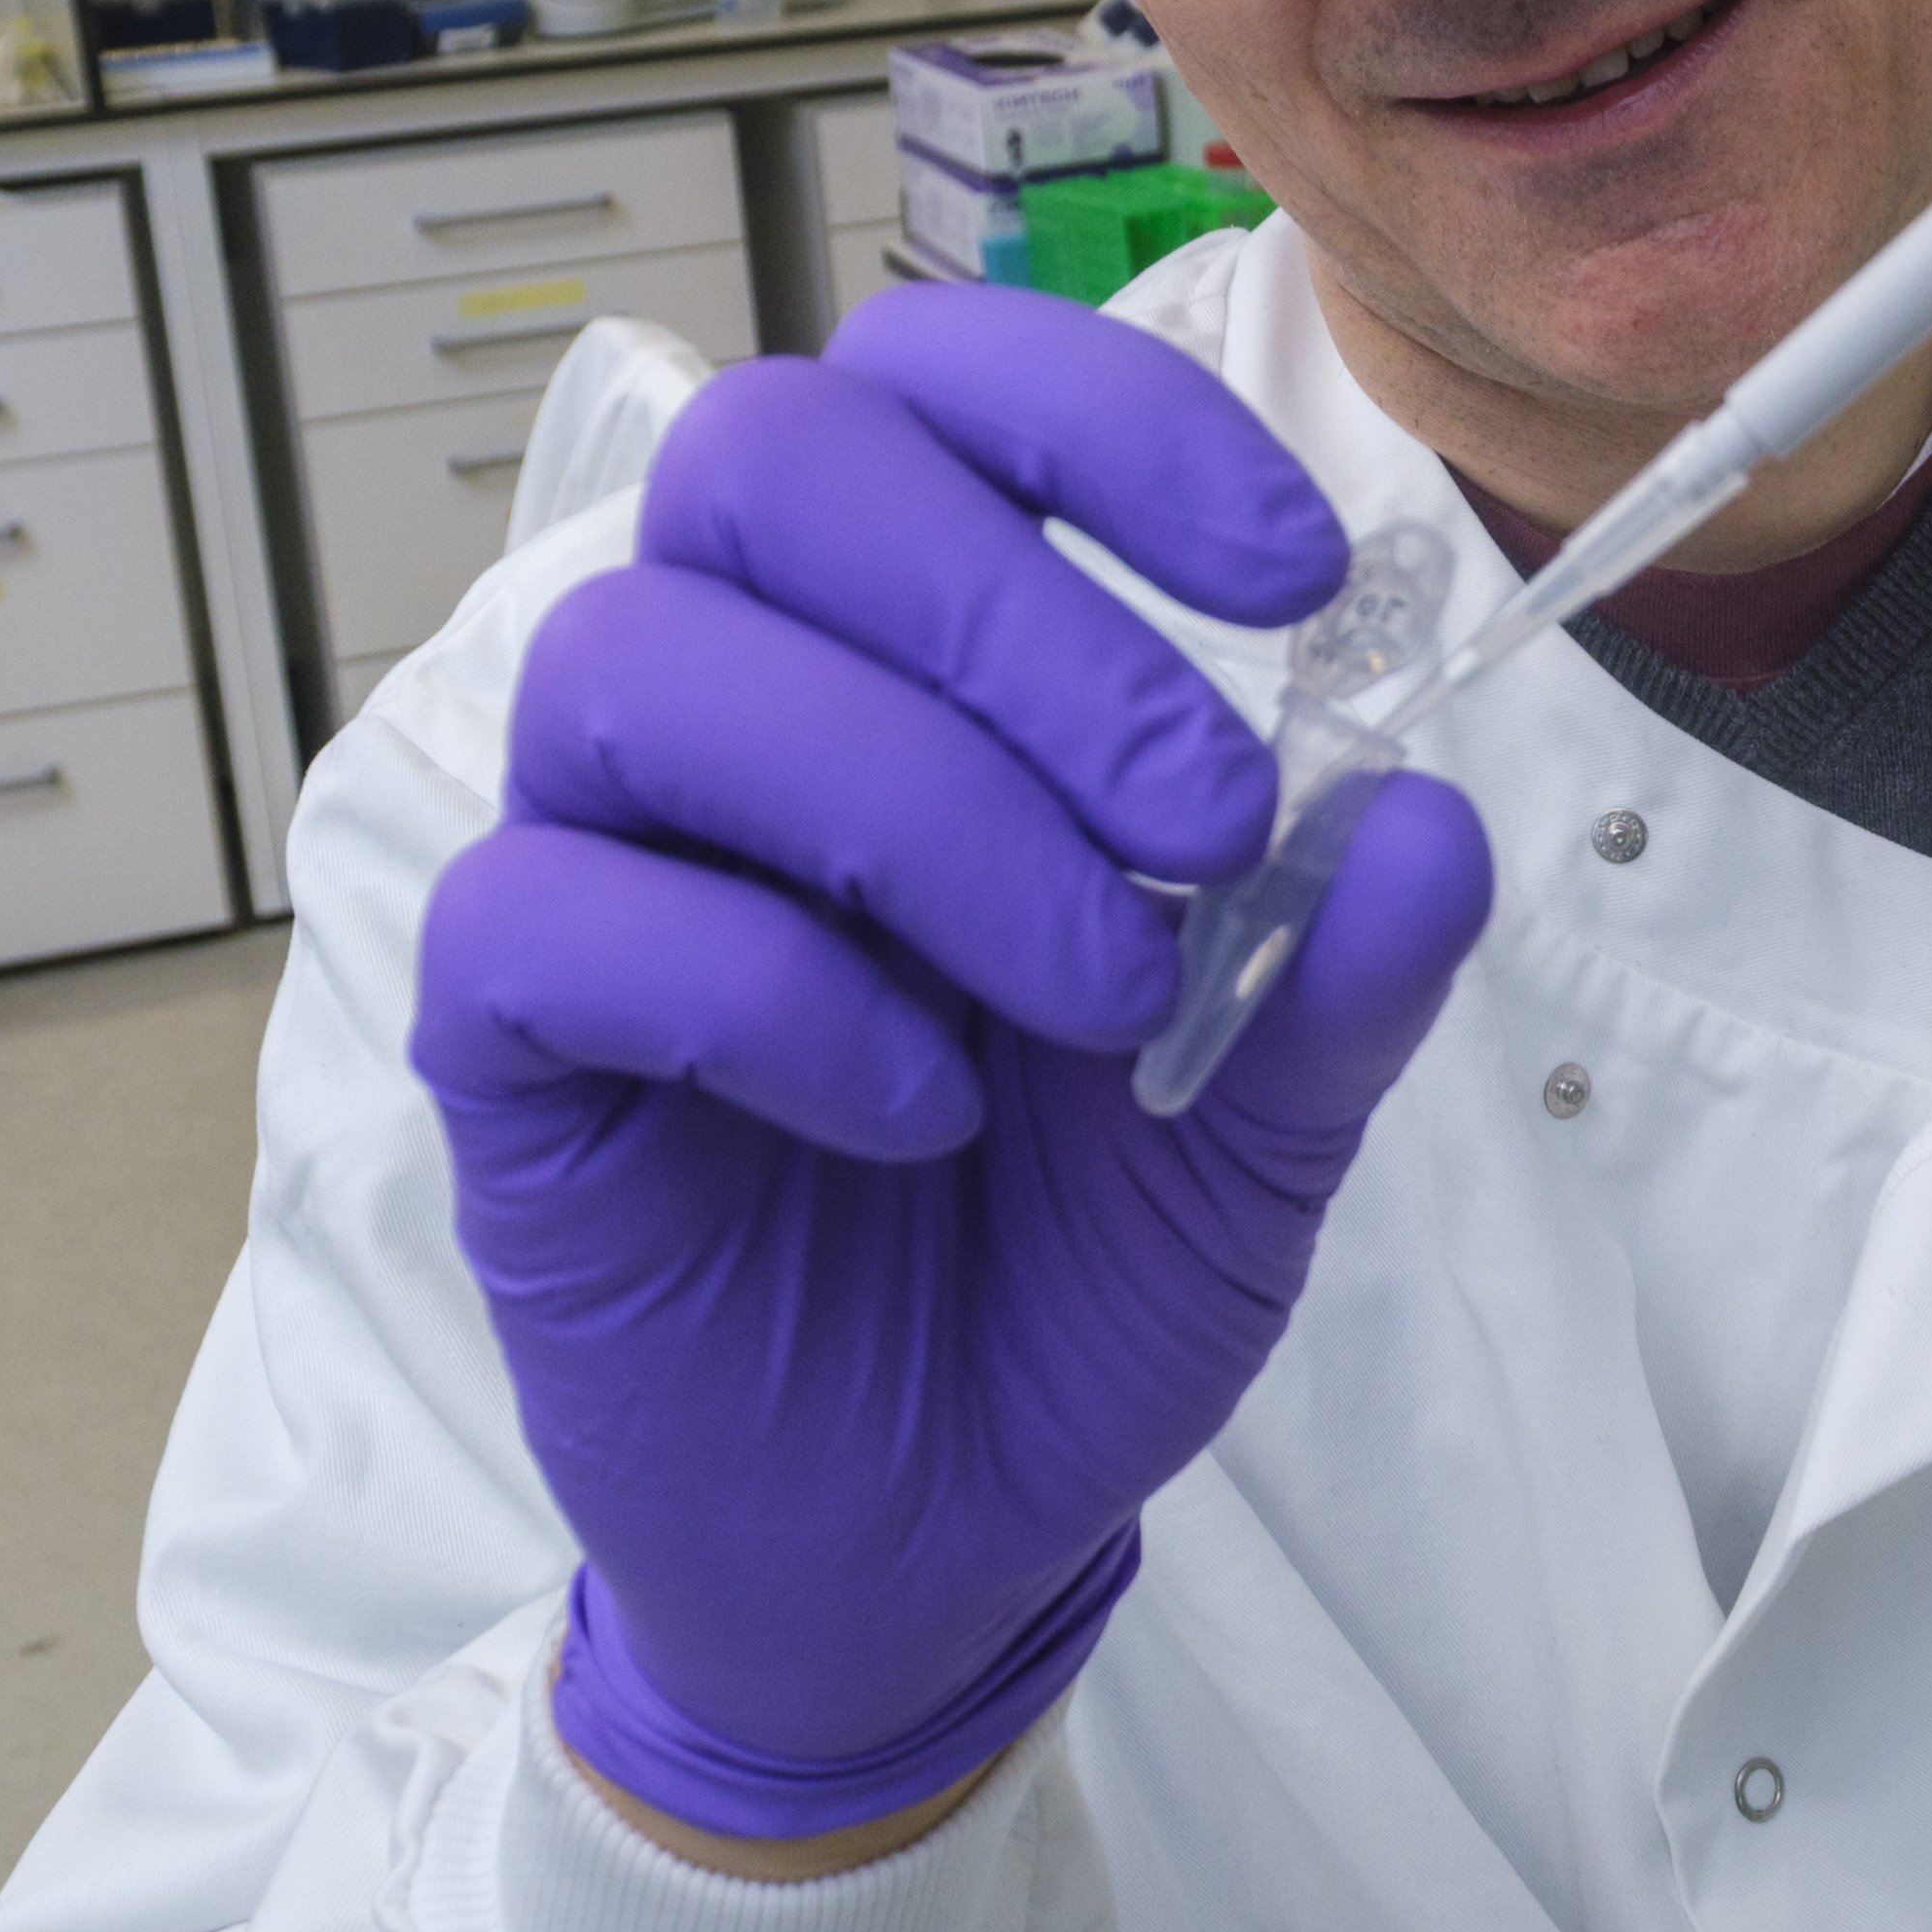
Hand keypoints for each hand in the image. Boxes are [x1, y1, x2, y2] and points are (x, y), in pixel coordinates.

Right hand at [410, 289, 1493, 1842]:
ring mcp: (599, 860)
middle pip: (767, 462)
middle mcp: (736, 708)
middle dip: (1014, 606)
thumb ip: (1334, 978)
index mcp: (913, 657)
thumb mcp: (1262, 1139)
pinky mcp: (502, 1039)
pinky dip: (763, 988)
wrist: (929, 1545)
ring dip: (909, 799)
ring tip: (1090, 989)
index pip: (932, 385)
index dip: (1100, 416)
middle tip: (1198, 814)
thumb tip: (1429, 815)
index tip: (1293, 575)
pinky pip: (548, 912)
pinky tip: (913, 1109)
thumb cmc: (1068, 1277)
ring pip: (641, 662)